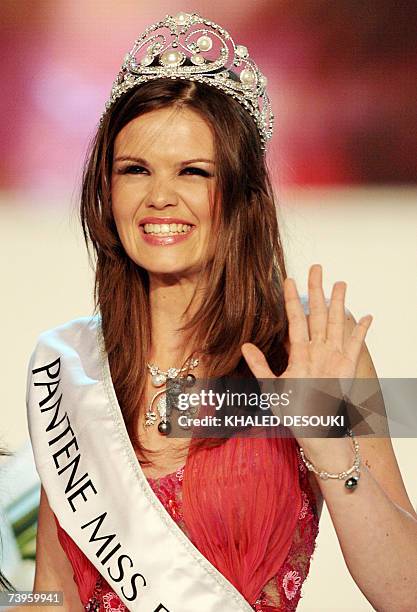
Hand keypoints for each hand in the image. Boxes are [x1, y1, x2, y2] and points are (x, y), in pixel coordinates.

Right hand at [241, 264, 372, 445]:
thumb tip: (246, 345)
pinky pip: (357, 344)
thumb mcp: (272, 388)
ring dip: (340, 302)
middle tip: (317, 268)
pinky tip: (367, 316)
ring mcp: (335, 358)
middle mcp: (319, 351)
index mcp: (299, 354)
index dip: (291, 297)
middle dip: (316, 289)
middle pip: (317, 314)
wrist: (320, 432)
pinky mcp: (349, 367)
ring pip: (337, 323)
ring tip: (342, 282)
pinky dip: (362, 330)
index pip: (295, 319)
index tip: (289, 278)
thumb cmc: (294, 411)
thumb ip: (260, 365)